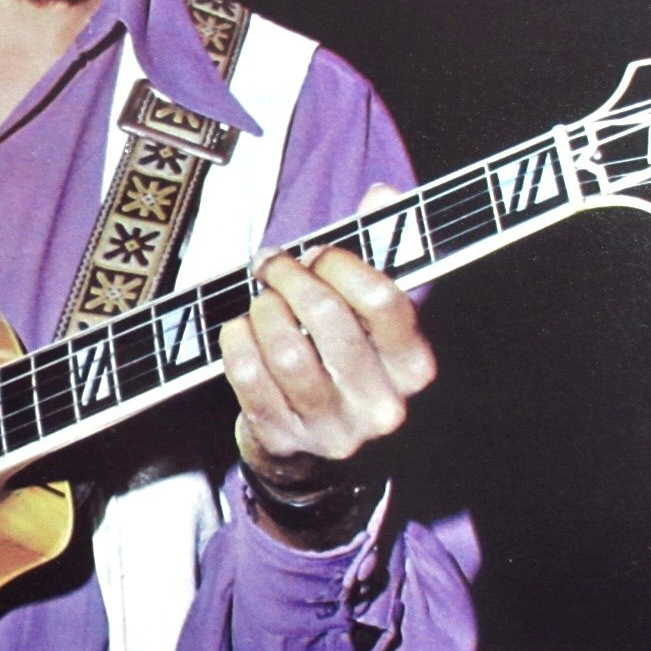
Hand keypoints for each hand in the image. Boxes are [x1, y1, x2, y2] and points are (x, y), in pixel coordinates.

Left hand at [219, 185, 435, 540]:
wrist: (322, 454)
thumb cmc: (348, 364)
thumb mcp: (372, 319)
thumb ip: (381, 254)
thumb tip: (385, 195)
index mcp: (414, 369)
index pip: (385, 302)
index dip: (342, 264)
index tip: (316, 253)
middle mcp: (382, 406)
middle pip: (328, 319)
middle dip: (291, 278)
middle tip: (272, 265)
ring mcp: (333, 430)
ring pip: (286, 350)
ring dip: (262, 310)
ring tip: (259, 300)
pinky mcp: (284, 442)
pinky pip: (248, 378)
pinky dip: (236, 342)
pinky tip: (239, 330)